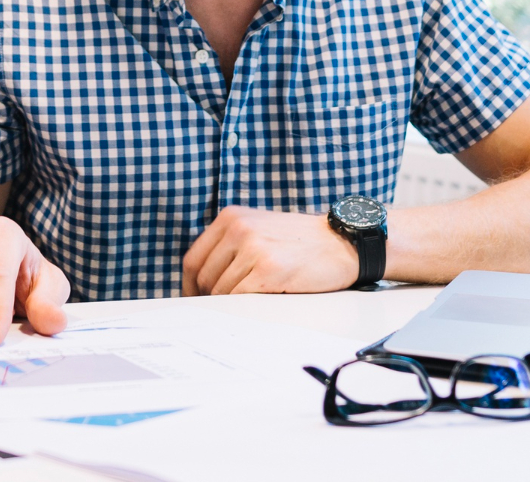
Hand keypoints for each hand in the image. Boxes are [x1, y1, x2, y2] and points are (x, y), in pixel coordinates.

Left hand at [182, 208, 358, 294]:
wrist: (340, 242)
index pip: (193, 259)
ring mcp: (252, 247)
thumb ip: (230, 245)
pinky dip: (244, 308)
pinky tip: (259, 305)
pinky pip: (240, 298)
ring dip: (231, 305)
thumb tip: (202, 281)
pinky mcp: (268, 269)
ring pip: (221, 291)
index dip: (190, 286)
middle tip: (224, 311)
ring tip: (250, 304)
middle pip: (204, 278)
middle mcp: (238, 228)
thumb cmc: (299, 241)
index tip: (195, 302)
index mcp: (231, 217)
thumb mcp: (258, 229)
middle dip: (210, 299)